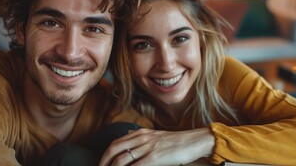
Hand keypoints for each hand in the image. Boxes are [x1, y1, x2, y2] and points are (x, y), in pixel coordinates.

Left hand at [99, 127, 214, 165]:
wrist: (194, 141)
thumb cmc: (176, 141)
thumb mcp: (155, 134)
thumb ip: (141, 135)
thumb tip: (128, 134)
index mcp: (140, 133)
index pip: (116, 143)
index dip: (105, 155)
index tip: (102, 164)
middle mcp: (141, 138)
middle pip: (114, 150)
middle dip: (104, 162)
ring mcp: (147, 147)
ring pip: (122, 160)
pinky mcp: (154, 157)